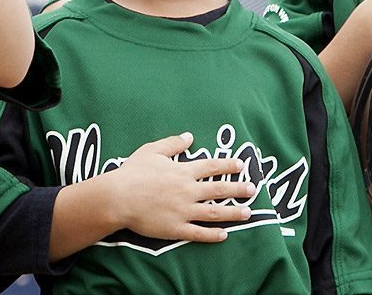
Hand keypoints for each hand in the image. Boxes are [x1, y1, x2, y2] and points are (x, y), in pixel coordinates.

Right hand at [104, 133, 255, 242]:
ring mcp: (184, 210)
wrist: (118, 198)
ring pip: (215, 212)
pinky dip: (213, 235)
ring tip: (248, 212)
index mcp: (183, 171)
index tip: (242, 165)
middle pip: (220, 189)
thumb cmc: (132, 173)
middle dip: (238, 189)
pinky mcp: (176, 228)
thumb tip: (189, 136)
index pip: (213, 167)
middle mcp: (188, 190)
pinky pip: (198, 233)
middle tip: (253, 189)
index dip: (229, 165)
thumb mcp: (152, 151)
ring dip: (233, 212)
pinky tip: (225, 235)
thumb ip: (172, 143)